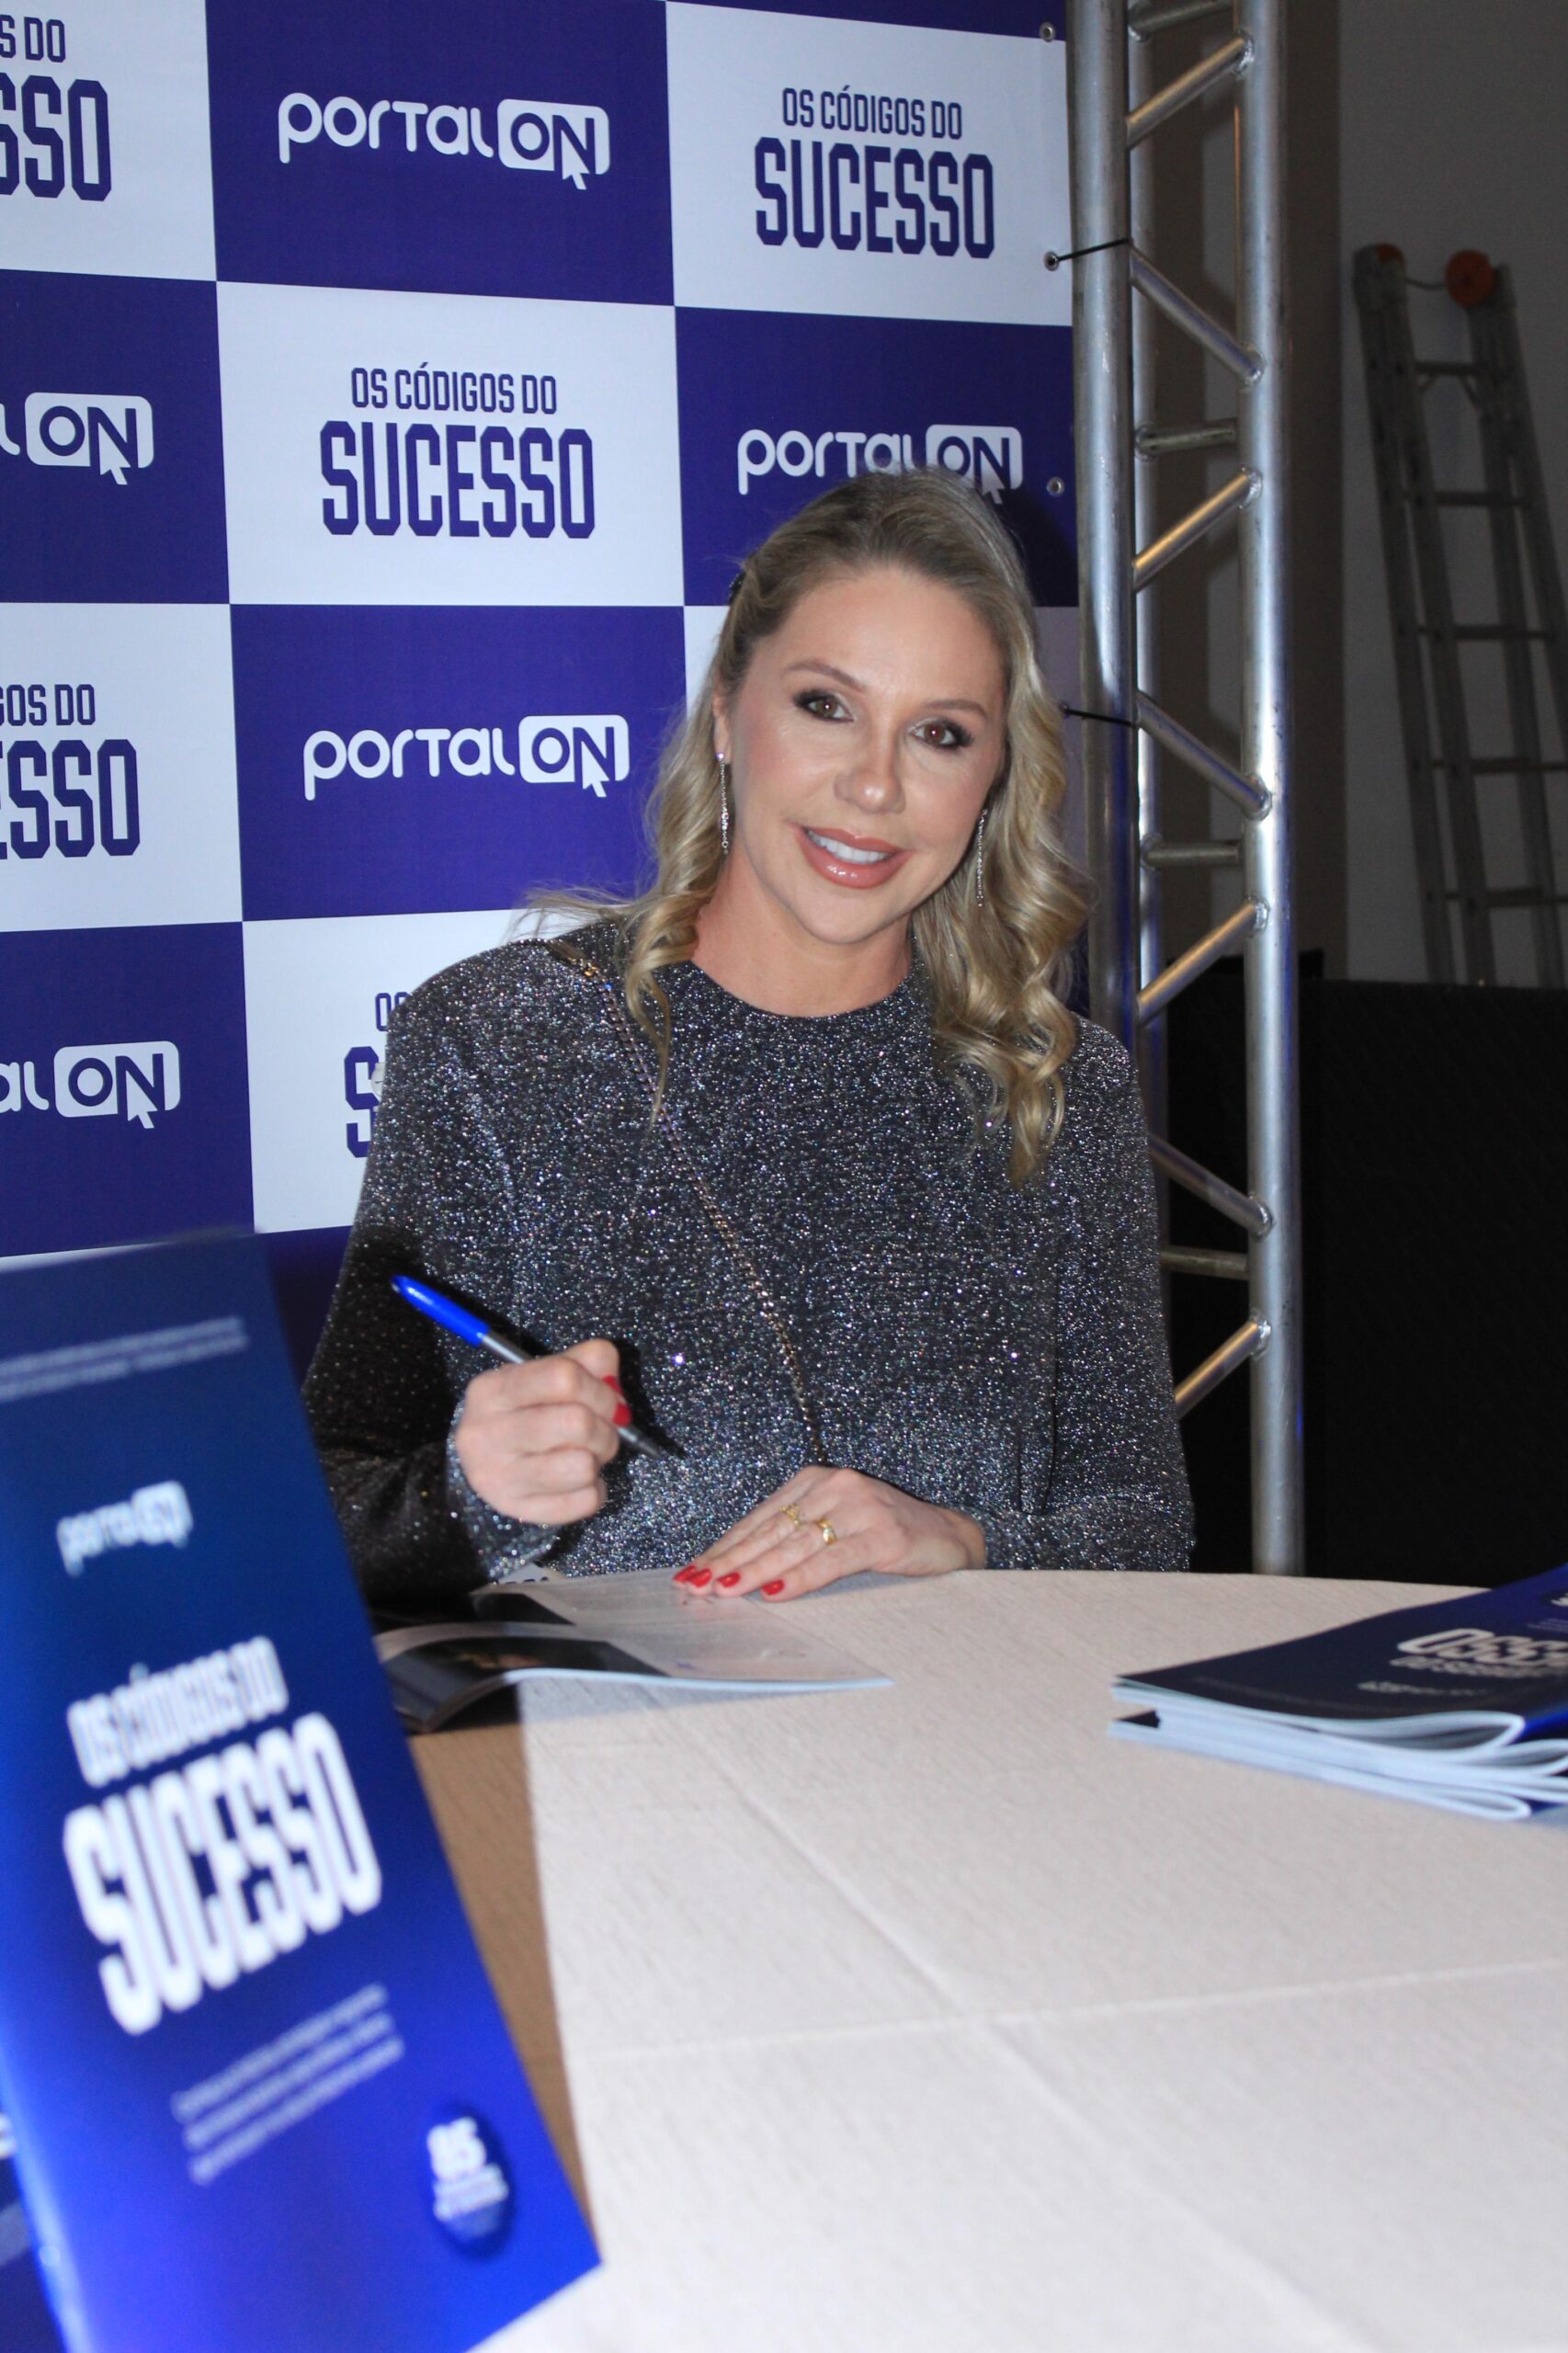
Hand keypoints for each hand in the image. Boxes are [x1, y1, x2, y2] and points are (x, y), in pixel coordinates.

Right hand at [453, 1339, 626, 1525]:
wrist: (482, 1463)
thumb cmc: (521, 1413)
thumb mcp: (542, 1376)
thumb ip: (584, 1362)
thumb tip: (612, 1382)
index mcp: (492, 1390)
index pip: (563, 1377)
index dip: (600, 1389)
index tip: (608, 1401)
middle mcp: (487, 1433)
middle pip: (577, 1423)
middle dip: (606, 1428)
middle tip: (602, 1431)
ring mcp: (499, 1478)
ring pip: (582, 1466)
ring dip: (598, 1460)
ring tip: (586, 1455)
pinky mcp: (519, 1510)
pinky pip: (585, 1502)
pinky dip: (594, 1491)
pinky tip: (576, 1481)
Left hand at [676, 1466, 984, 1600]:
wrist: (949, 1537)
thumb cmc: (884, 1535)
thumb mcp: (835, 1526)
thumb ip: (795, 1537)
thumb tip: (737, 1568)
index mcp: (816, 1480)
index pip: (760, 1517)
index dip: (725, 1544)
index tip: (693, 1568)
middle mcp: (834, 1487)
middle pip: (770, 1530)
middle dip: (729, 1560)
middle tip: (696, 1584)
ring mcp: (859, 1509)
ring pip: (795, 1544)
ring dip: (756, 1570)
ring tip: (724, 1590)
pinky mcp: (882, 1536)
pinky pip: (832, 1560)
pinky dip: (801, 1578)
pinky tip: (776, 1592)